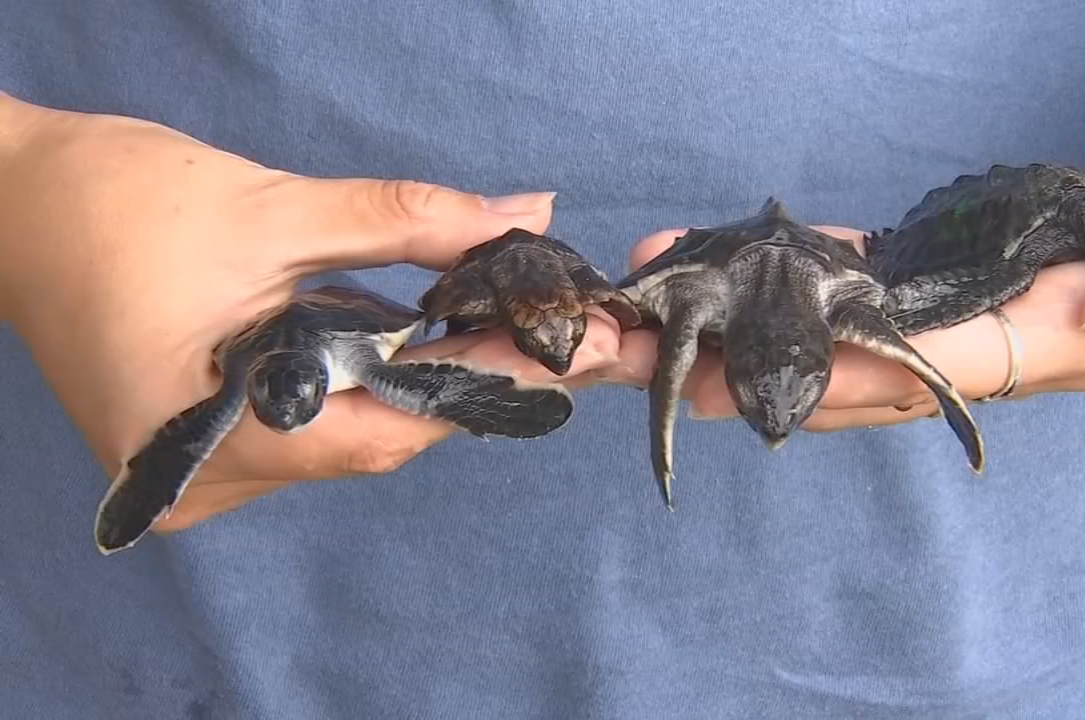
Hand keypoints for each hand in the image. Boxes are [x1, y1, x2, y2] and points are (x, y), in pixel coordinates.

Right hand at [0, 94, 619, 532]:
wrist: (11, 206)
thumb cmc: (115, 203)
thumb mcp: (275, 209)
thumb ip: (405, 222)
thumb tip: (522, 217)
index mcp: (208, 434)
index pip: (385, 426)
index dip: (487, 384)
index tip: (570, 347)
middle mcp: (207, 479)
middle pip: (373, 440)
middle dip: (466, 380)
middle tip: (553, 333)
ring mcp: (203, 471)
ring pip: (347, 437)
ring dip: (419, 380)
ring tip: (501, 330)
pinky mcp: (204, 447)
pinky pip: (311, 425)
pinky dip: (366, 382)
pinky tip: (418, 343)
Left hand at [603, 136, 1084, 430]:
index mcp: (1046, 353)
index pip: (936, 375)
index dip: (854, 380)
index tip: (771, 387)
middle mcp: (983, 345)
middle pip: (858, 364)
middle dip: (763, 371)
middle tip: (663, 372)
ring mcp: (958, 308)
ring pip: (843, 318)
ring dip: (756, 314)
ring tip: (663, 301)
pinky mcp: (947, 267)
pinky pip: (866, 265)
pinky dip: (802, 258)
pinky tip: (734, 248)